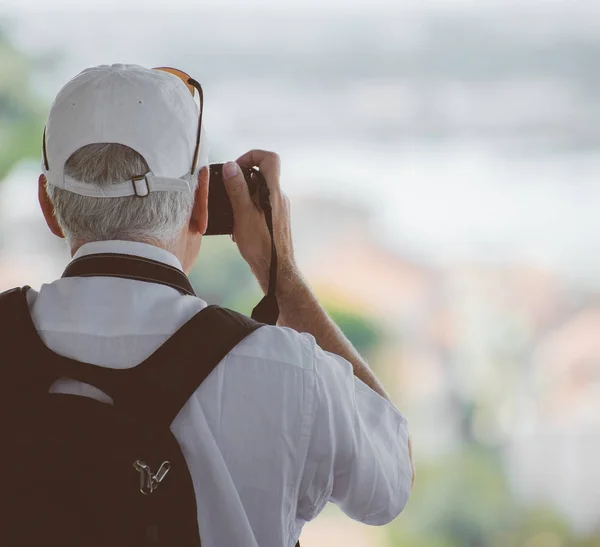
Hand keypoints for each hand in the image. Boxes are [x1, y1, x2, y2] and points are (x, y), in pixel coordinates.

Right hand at [223, 150, 297, 292]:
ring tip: (232, 214)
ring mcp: (279, 209)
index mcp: (273, 192)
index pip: (269, 158)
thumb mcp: (243, 215)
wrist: (275, 271)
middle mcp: (279, 198)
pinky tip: (238, 228)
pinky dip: (247, 211)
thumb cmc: (261, 246)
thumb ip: (237, 189)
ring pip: (258, 192)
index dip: (252, 156)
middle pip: (261, 175)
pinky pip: (260, 207)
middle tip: (228, 194)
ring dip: (242, 198)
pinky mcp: (276, 221)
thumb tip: (231, 166)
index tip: (236, 168)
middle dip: (241, 180)